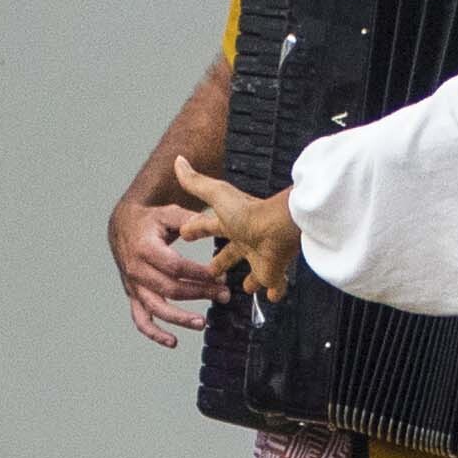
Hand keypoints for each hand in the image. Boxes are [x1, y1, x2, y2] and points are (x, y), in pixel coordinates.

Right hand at [113, 190, 221, 345]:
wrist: (124, 226)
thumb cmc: (150, 220)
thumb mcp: (168, 213)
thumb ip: (189, 220)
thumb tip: (214, 225)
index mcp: (145, 249)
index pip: (175, 267)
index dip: (199, 274)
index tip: (220, 275)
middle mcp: (136, 270)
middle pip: (170, 289)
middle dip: (200, 293)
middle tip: (224, 295)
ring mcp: (134, 286)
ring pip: (157, 308)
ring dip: (180, 318)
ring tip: (202, 323)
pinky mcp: (134, 296)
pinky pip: (142, 320)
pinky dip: (155, 334)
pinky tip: (173, 342)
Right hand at [171, 166, 300, 303]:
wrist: (278, 228)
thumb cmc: (250, 213)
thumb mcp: (217, 196)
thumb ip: (197, 182)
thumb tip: (179, 162)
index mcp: (232, 222)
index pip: (209, 226)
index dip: (196, 229)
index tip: (186, 234)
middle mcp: (246, 240)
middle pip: (231, 253)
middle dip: (220, 262)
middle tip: (210, 270)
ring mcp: (260, 257)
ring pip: (252, 270)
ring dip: (248, 278)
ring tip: (240, 287)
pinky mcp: (271, 272)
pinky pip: (275, 283)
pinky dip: (274, 290)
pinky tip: (271, 296)